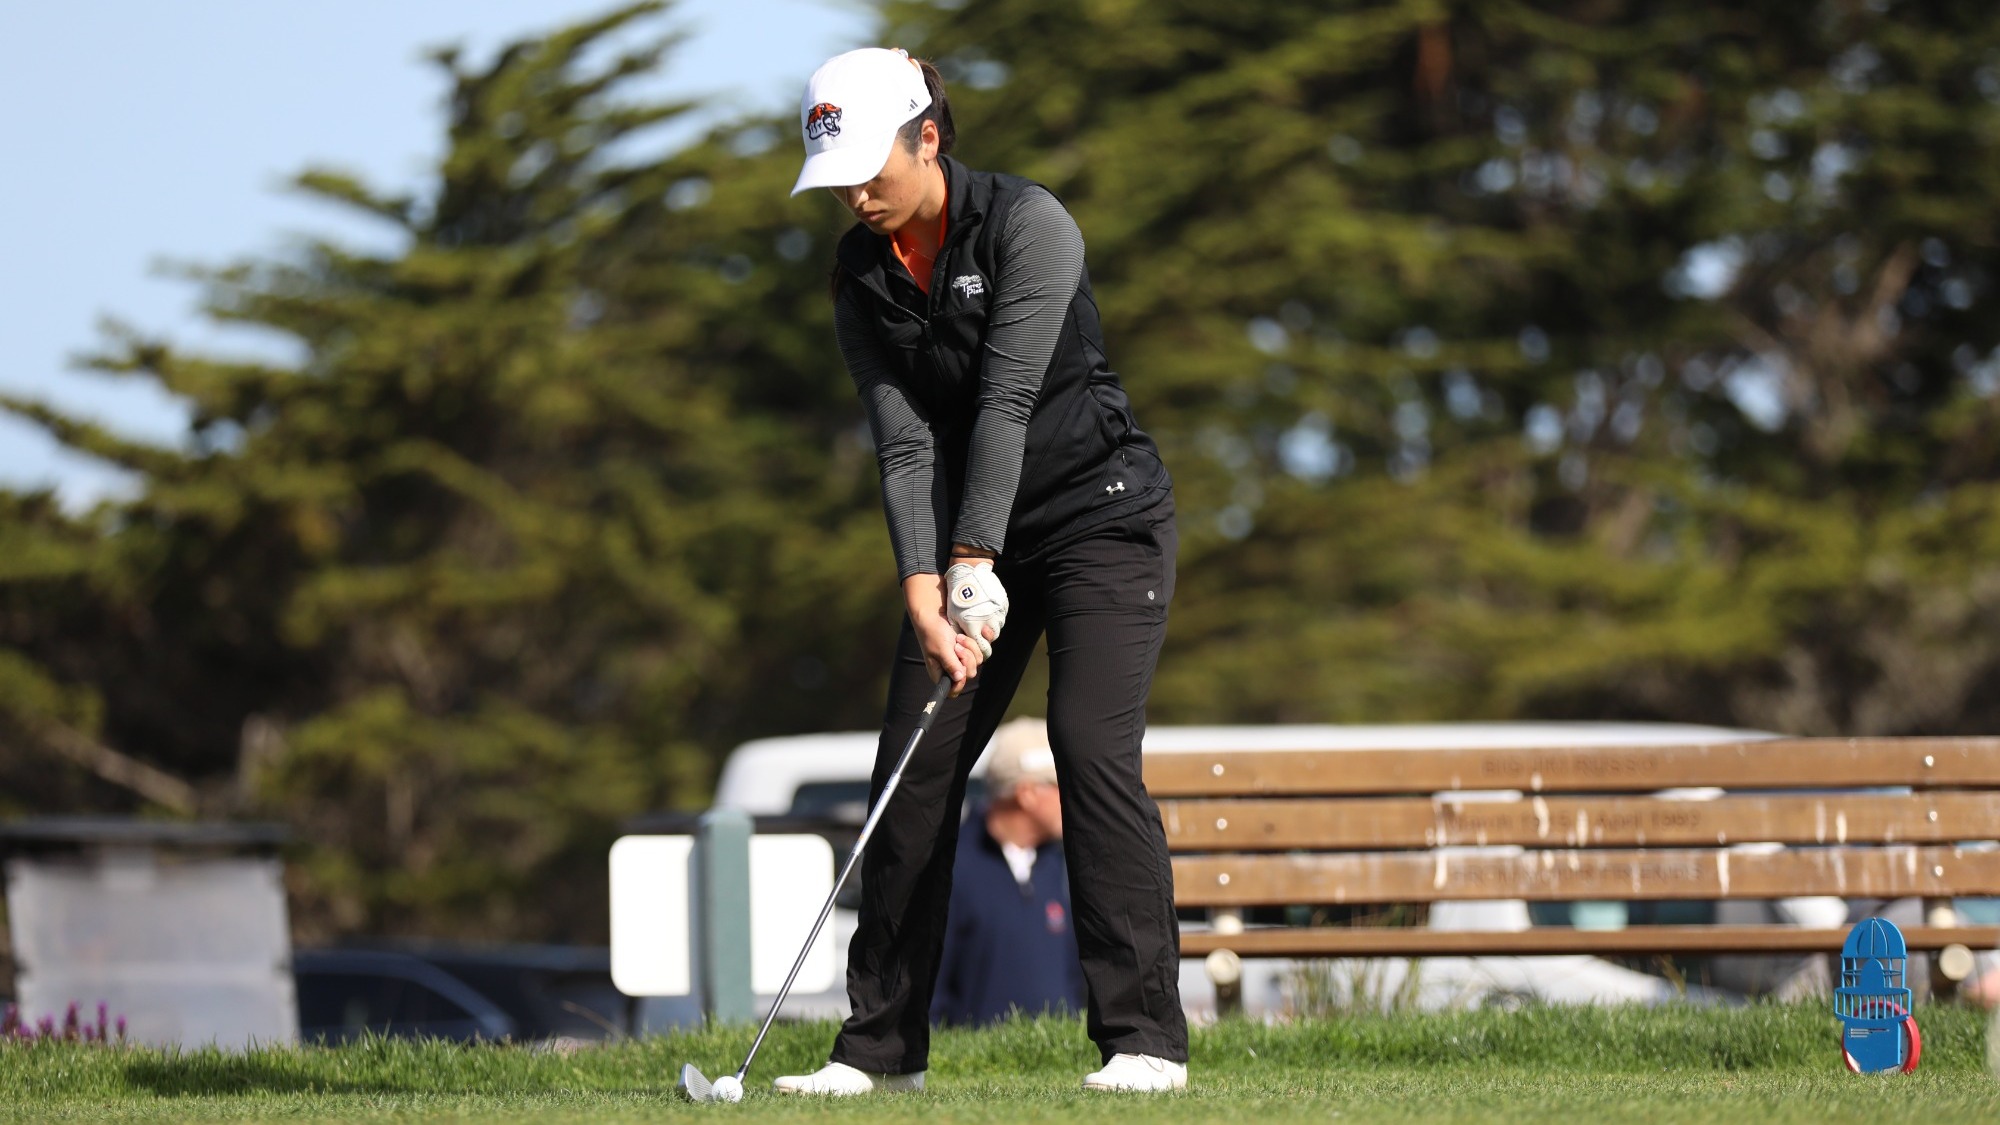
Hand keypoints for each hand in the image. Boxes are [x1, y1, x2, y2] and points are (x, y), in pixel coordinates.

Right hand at [904, 574, 987, 695]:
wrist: (935, 616)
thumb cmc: (933, 634)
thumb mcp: (940, 649)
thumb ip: (950, 664)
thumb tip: (960, 678)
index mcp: (941, 675)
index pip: (954, 690)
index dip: (960, 683)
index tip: (961, 668)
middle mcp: (953, 669)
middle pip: (970, 674)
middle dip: (966, 658)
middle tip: (956, 646)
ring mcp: (962, 660)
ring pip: (977, 661)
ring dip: (969, 647)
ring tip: (958, 638)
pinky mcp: (970, 650)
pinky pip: (981, 651)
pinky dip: (975, 642)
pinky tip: (965, 635)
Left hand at [945, 561, 1007, 656]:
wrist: (969, 573)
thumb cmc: (957, 595)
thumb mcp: (952, 615)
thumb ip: (959, 630)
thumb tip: (962, 641)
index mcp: (974, 626)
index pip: (982, 647)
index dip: (979, 646)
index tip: (975, 641)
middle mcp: (988, 622)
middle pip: (992, 638)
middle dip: (986, 637)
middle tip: (979, 628)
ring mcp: (998, 613)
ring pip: (998, 627)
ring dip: (991, 625)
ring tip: (982, 616)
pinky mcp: (1003, 605)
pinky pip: (1001, 615)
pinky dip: (995, 615)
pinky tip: (987, 608)